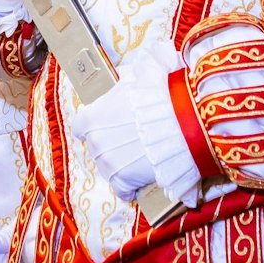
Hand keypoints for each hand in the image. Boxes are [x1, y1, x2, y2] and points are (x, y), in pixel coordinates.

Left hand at [74, 77, 155, 202]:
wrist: (182, 120)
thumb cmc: (160, 94)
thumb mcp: (138, 74)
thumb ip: (123, 77)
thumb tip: (120, 75)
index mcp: (93, 117)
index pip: (81, 126)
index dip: (95, 124)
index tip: (107, 124)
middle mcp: (96, 142)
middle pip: (96, 146)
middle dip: (110, 143)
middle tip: (131, 137)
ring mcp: (108, 163)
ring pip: (107, 166)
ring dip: (120, 162)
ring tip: (140, 156)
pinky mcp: (123, 180)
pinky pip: (120, 188)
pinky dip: (128, 185)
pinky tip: (139, 179)